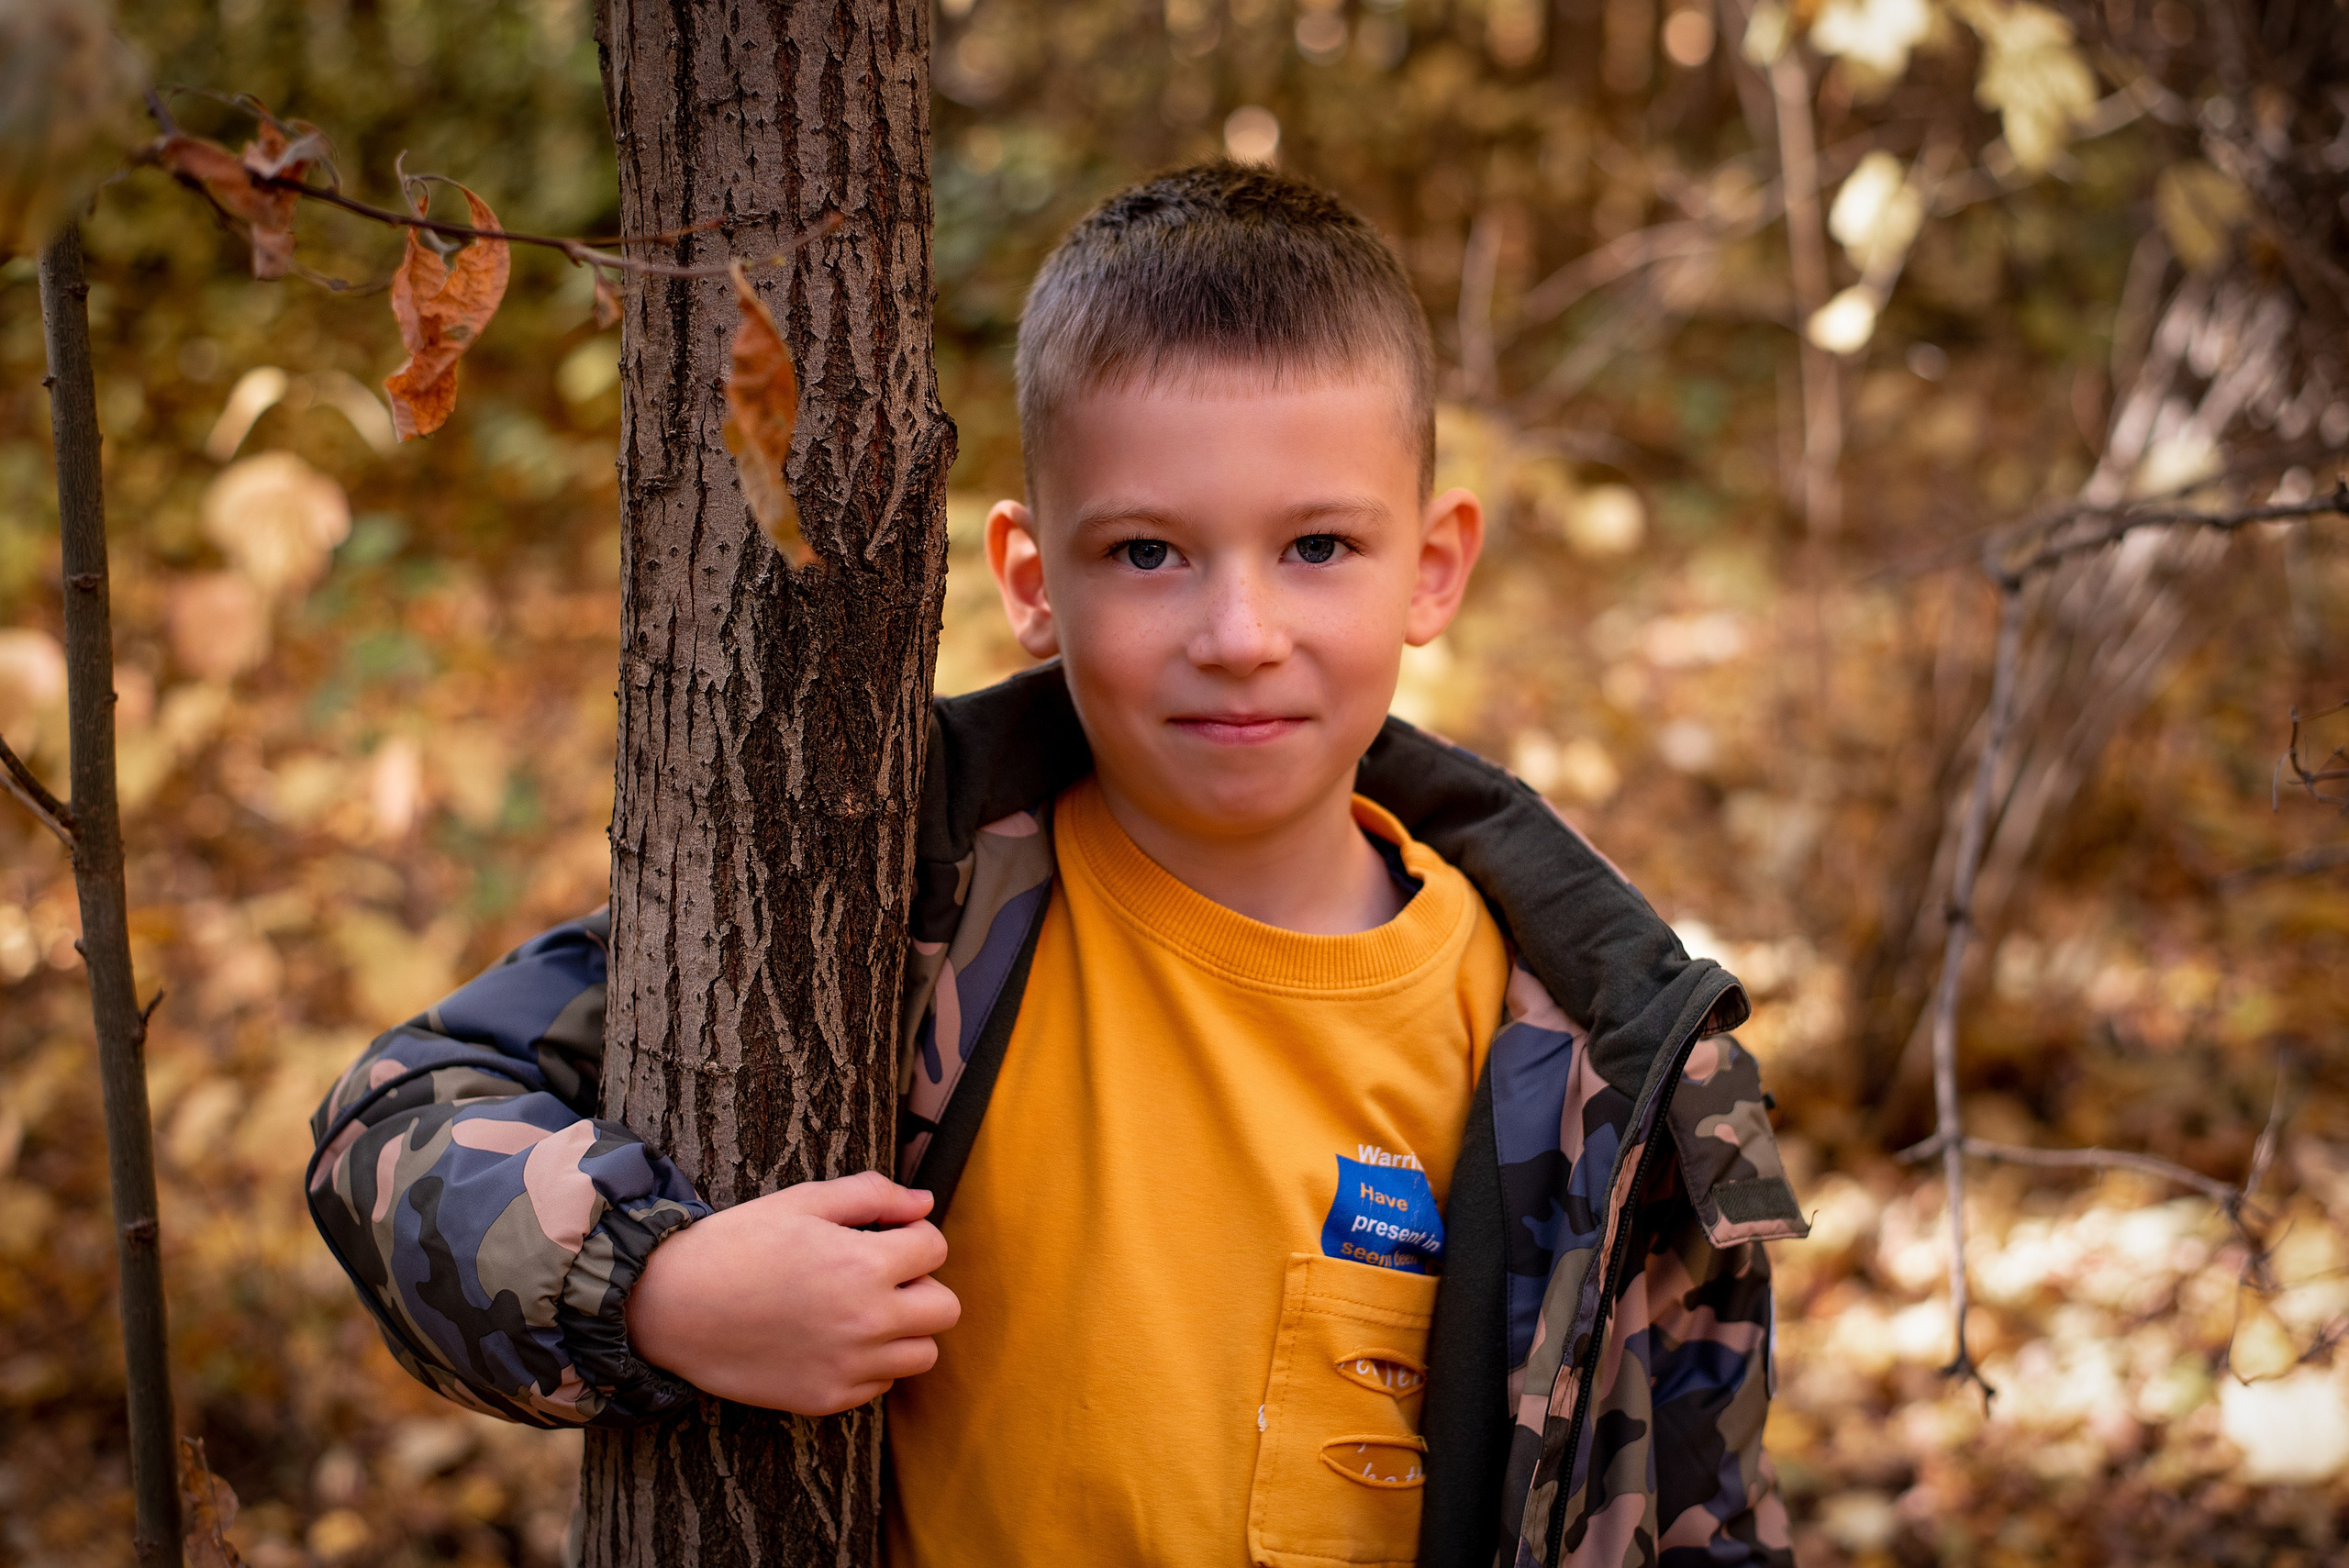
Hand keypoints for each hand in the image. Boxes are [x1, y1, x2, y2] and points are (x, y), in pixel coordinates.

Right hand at [623, 1170, 959, 1414]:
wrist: (672, 1305)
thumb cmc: (737, 1244)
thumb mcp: (804, 1201)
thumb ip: (872, 1196)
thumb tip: (923, 1203)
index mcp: (863, 1265)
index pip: (935, 1248)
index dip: (913, 1235)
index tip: (886, 1236)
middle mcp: (865, 1322)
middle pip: (944, 1309)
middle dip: (921, 1285)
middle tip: (881, 1275)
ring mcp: (847, 1368)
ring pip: (923, 1354)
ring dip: (905, 1329)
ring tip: (862, 1309)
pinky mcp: (826, 1399)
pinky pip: (881, 1383)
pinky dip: (871, 1363)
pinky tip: (835, 1339)